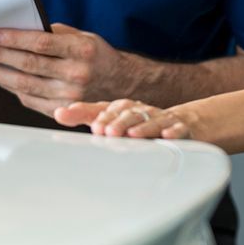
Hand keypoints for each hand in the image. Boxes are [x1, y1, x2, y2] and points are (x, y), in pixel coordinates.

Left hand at [0, 23, 135, 114]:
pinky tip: (1, 80)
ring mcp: (70, 96)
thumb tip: (20, 29)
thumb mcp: (84, 36)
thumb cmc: (97, 56)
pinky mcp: (64, 110)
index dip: (14, 39)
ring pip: (26, 85)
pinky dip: (13, 90)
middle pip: (29, 65)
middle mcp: (76, 74)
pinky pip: (31, 100)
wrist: (123, 84)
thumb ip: (55, 33)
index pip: (41, 43)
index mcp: (81, 49)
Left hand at [54, 98, 196, 139]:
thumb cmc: (142, 121)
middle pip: (130, 114)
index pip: (111, 109)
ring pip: (152, 120)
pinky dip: (174, 132)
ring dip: (142, 127)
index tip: (95, 127)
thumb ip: (86, 114)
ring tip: (132, 134)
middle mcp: (142, 111)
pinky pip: (179, 128)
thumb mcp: (115, 117)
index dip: (104, 117)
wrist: (185, 120)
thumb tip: (58, 112)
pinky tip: (168, 136)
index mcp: (125, 108)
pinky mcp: (182, 128)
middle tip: (108, 132)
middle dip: (119, 123)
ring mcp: (162, 119)